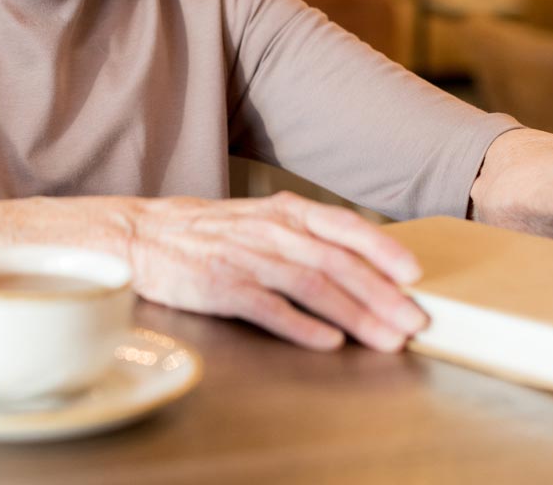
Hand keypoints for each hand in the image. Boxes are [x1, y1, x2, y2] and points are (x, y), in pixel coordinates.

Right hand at [120, 191, 426, 351]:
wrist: (138, 234)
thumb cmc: (205, 232)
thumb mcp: (259, 219)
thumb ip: (304, 236)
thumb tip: (360, 263)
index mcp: (283, 212)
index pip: (344, 226)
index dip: (383, 249)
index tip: (414, 275)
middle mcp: (270, 231)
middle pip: (337, 262)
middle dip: (382, 294)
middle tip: (415, 321)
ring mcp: (245, 257)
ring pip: (312, 285)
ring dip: (355, 314)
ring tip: (385, 339)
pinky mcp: (220, 286)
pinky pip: (267, 306)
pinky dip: (301, 325)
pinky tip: (327, 342)